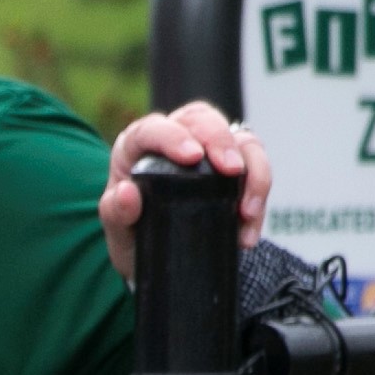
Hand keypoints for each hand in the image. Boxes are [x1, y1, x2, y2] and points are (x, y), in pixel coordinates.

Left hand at [99, 102, 271, 282]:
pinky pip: (256, 164)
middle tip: (232, 171)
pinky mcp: (233, 163)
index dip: (174, 136)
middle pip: (203, 120)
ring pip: (239, 138)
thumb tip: (126, 193)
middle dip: (222, 142)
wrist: (152, 255)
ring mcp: (208, 149)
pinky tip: (250, 223)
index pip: (153, 128)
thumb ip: (116, 214)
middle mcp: (175, 138)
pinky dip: (259, 190)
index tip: (192, 156)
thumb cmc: (131, 236)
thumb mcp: (117, 232)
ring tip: (247, 211)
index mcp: (137, 146)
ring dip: (252, 169)